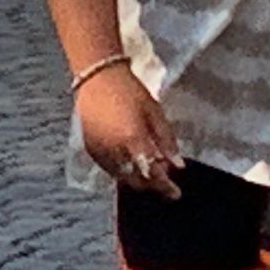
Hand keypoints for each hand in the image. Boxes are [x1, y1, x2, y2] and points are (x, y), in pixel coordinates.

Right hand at [76, 66, 183, 199]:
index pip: (152, 172)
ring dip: (137, 179)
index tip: (176, 193)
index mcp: (132, 139)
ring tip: (148, 171)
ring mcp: (99, 151)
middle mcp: (114, 150)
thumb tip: (178, 165)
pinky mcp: (90, 149)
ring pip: (121, 177)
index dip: (165, 186)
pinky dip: (122, 173)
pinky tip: (131, 165)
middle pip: (136, 180)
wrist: (97, 76)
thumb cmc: (130, 90)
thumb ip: (167, 141)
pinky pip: (108, 169)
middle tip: (164, 180)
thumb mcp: (154, 112)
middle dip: (151, 184)